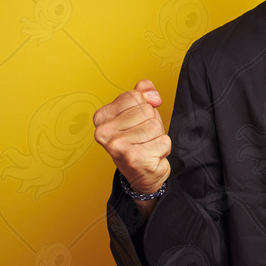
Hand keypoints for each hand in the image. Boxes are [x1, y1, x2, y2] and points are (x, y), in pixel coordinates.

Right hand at [93, 79, 172, 193]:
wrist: (141, 173)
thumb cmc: (138, 140)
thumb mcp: (138, 111)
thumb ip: (144, 92)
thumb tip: (153, 96)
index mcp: (102, 117)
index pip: (134, 96)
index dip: (143, 107)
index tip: (136, 122)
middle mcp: (105, 132)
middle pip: (146, 110)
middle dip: (151, 122)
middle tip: (142, 137)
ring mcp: (118, 146)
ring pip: (155, 126)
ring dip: (157, 136)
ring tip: (147, 145)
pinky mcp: (135, 158)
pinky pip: (164, 141)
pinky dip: (163, 148)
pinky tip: (151, 155)